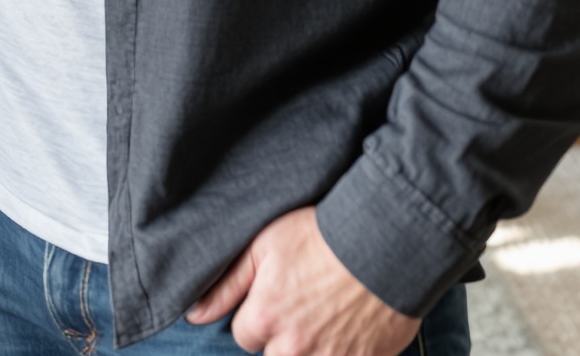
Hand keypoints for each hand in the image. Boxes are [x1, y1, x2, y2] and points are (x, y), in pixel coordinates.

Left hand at [185, 207, 420, 355]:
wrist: (386, 241)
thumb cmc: (321, 236)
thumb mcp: (263, 246)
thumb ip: (225, 285)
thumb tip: (193, 316)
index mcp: (266, 318)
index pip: (244, 335)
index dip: (258, 314)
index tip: (276, 296)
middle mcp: (294, 348)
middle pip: (275, 355)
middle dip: (283, 337)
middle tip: (304, 304)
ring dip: (310, 348)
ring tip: (325, 316)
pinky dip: (341, 352)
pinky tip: (349, 328)